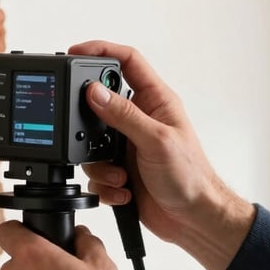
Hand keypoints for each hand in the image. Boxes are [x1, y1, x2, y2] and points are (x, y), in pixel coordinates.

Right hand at [69, 41, 254, 269]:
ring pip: (91, 141)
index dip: (101, 50)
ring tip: (119, 175)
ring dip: (100, 163)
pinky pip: (95, 170)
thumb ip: (124, 115)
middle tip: (85, 131)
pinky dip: (104, 184)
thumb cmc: (192, 177)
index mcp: (155, 101)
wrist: (194, 219)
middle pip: (100, 102)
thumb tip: (95, 91)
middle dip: (89, 121)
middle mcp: (139, 119)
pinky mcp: (119, 169)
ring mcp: (128, 144)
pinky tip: (123, 190)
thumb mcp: (157, 141)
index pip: (127, 61)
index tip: (74, 52)